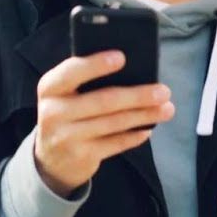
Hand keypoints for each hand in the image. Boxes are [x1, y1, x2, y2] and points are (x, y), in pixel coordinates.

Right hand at [33, 50, 175, 197]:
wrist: (50, 159)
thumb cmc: (66, 113)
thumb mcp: (65, 94)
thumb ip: (85, 81)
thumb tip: (132, 70)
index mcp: (50, 88)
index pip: (71, 72)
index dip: (96, 65)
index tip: (122, 57)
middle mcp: (53, 112)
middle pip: (103, 100)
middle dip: (138, 95)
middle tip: (164, 91)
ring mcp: (66, 137)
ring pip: (114, 123)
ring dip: (144, 115)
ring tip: (167, 109)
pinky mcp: (81, 156)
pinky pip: (115, 144)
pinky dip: (135, 136)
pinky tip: (148, 128)